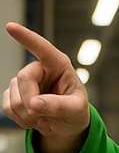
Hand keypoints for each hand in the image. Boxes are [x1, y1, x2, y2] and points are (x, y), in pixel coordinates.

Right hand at [2, 22, 89, 152]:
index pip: (42, 48)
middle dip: (32, 102)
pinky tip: (33, 120)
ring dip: (29, 115)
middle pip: (24, 79)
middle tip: (45, 116)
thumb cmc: (75, 111)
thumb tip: (34, 104)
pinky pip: (7, 107)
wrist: (66, 125)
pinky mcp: (13, 93)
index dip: (26, 37)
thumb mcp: (76, 110)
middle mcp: (39, 68)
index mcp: (58, 65)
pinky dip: (20, 119)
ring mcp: (24, 80)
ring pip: (14, 96)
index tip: (10, 27)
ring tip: (44, 119)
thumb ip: (59, 106)